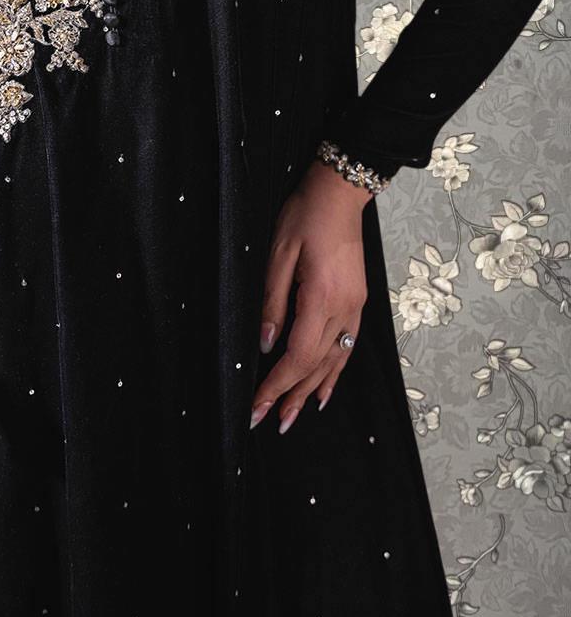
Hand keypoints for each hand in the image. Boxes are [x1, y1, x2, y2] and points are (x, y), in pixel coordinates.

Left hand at [250, 158, 371, 433]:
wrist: (340, 194)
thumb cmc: (305, 217)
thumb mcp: (278, 254)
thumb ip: (273, 302)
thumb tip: (267, 345)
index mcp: (321, 298)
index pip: (297, 356)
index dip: (276, 385)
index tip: (257, 406)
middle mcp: (344, 310)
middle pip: (316, 365)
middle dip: (291, 395)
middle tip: (271, 422)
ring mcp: (355, 307)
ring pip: (334, 360)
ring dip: (313, 390)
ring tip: (295, 416)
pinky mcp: (358, 302)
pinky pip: (347, 347)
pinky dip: (335, 371)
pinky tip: (326, 389)